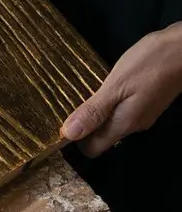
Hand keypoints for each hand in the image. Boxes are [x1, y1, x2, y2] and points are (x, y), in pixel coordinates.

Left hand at [61, 23, 181, 156]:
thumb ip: (95, 110)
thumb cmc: (151, 63)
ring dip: (94, 111)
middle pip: (101, 136)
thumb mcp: (117, 84)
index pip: (94, 149)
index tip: (59, 121)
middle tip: (65, 102)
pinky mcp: (146, 101)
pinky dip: (107, 101)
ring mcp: (142, 113)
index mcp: (124, 124)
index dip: (76, 140)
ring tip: (79, 91)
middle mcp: (133, 125)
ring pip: (110, 122)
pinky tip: (100, 85)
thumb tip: (69, 134)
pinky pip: (119, 110)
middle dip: (83, 124)